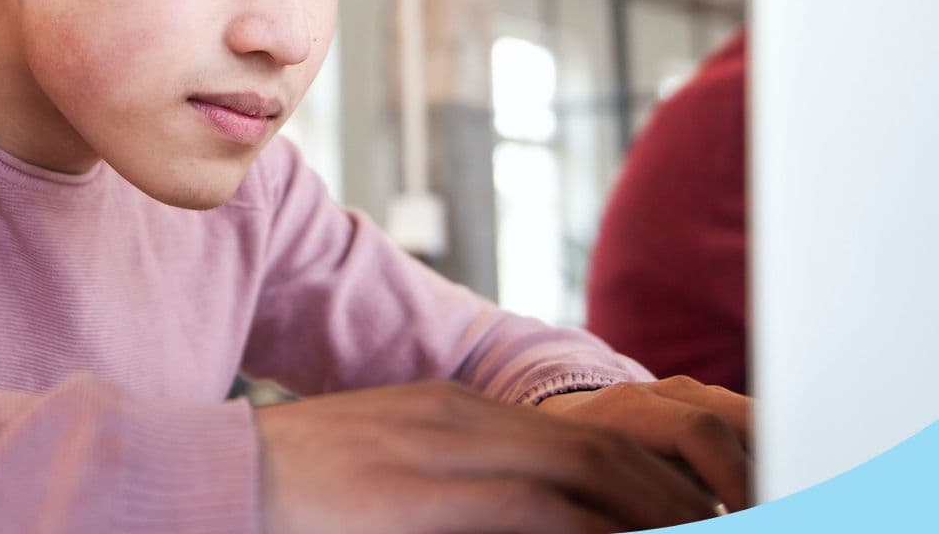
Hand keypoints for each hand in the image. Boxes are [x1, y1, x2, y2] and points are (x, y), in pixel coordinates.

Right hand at [253, 380, 722, 532]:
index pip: (583, 440)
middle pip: (606, 450)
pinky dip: (603, 528)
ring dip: (659, 509)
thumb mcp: (388, 475)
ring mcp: (451, 452)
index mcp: (453, 416)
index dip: (651, 479)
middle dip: (675, 493)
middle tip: (730, 519)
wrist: (208, 480)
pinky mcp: (437, 492)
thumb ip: (456, 488)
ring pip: (595, 476)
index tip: (695, 512)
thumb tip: (524, 511)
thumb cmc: (293, 495)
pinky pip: (550, 512)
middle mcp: (464, 422)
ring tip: (711, 527)